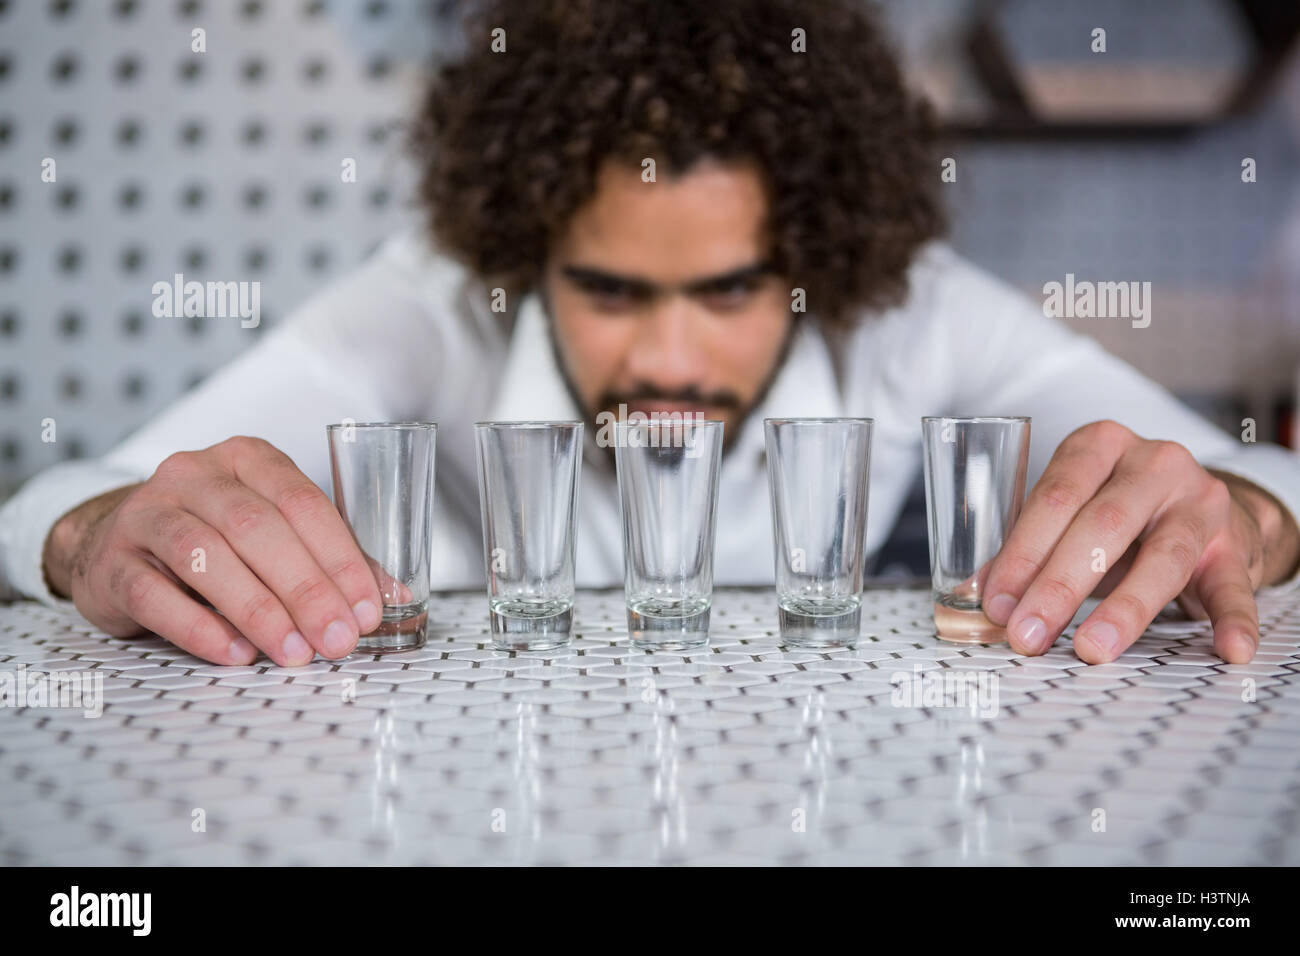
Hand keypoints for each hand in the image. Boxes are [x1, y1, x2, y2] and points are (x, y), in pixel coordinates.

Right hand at [47, 436, 385, 665]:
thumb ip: (330, 560)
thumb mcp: (273, 534)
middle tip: (337, 638)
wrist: (117, 543)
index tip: (367, 608)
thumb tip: (390, 598)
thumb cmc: (213, 537)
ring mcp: (146, 513)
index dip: (340, 558)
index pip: (303, 503)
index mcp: (248, 460)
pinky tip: (236, 652)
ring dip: (259, 610)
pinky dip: (200, 628)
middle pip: (257, 529)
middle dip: (306, 590)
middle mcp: (195, 475)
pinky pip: (155, 594)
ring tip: (294, 651)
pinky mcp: (112, 561)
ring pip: (206, 556)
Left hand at [982, 420, 1298, 663]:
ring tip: (1092, 648)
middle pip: (1103, 526)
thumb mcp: (1071, 513)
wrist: (1200, 507)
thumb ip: (1027, 549)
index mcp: (1100, 446)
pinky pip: (1235, 585)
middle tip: (1027, 634)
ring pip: (1164, 556)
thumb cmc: (1119, 512)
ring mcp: (1200, 501)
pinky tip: (1228, 648)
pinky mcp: (1234, 543)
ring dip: (1125, 609)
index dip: (1022, 554)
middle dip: (1059, 586)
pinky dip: (1233, 620)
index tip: (997, 604)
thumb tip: (979, 595)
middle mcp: (1154, 464)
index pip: (1054, 497)